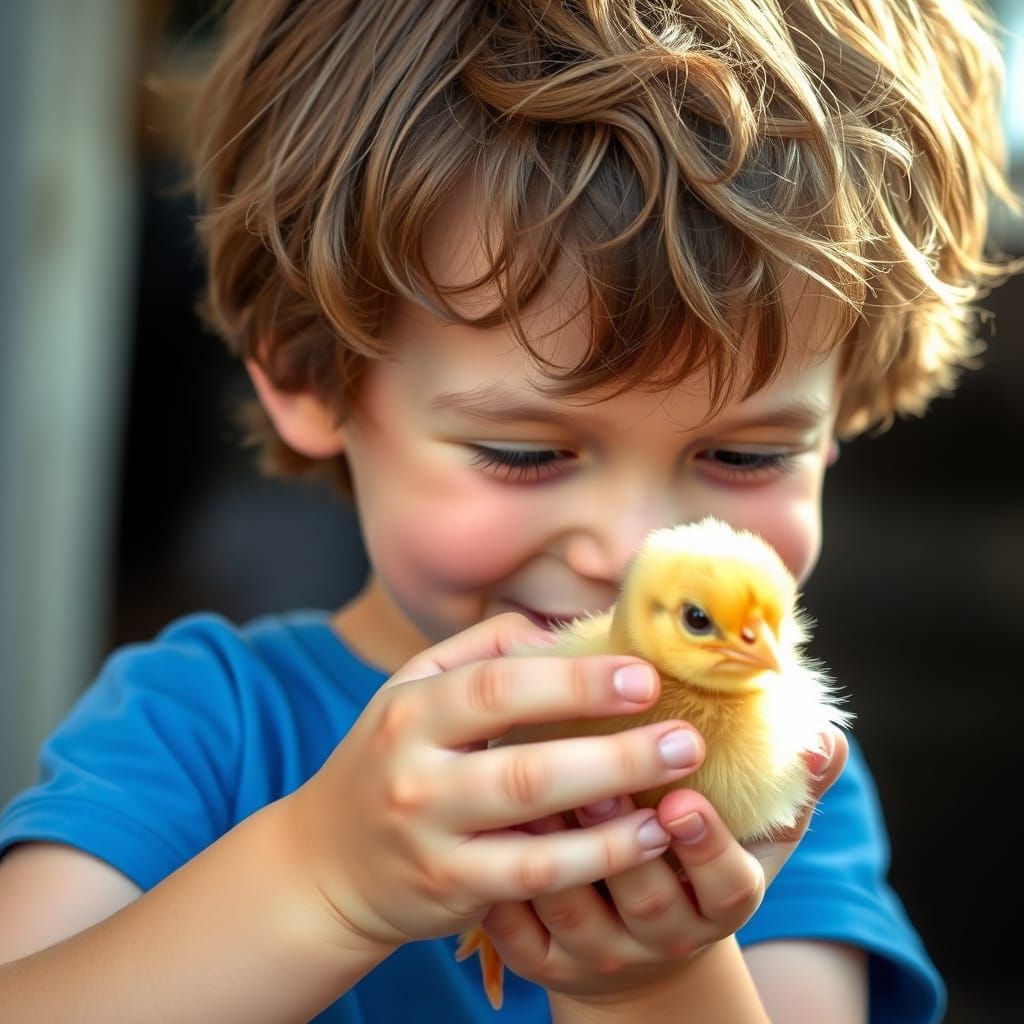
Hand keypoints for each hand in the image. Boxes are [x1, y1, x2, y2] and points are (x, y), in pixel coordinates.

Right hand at [285, 614, 705, 949]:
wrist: (329, 862)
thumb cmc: (392, 758)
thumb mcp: (415, 689)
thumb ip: (483, 649)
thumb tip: (562, 629)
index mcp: (411, 710)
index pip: (497, 687)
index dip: (574, 681)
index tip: (645, 675)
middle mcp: (414, 777)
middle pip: (524, 765)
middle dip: (614, 752)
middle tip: (685, 738)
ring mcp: (431, 840)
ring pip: (534, 833)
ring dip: (617, 815)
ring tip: (681, 793)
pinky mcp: (451, 891)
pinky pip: (535, 880)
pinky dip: (596, 860)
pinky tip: (647, 839)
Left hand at [478, 727, 848, 1003]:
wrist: (642, 952)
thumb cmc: (696, 868)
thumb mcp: (752, 839)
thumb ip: (789, 789)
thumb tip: (825, 738)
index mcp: (718, 903)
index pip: (726, 885)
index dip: (706, 846)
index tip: (682, 799)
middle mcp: (661, 937)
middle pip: (646, 899)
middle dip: (622, 840)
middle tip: (596, 782)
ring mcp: (597, 954)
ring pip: (574, 910)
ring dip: (554, 852)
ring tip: (531, 792)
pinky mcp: (542, 961)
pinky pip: (516, 929)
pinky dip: (501, 881)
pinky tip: (487, 828)